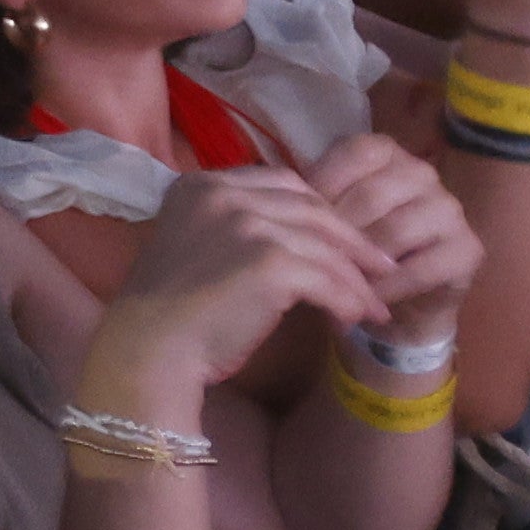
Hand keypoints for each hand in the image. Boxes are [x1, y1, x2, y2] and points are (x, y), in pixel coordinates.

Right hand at [88, 166, 388, 400]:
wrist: (149, 346)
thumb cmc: (168, 310)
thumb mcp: (194, 247)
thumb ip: (232, 230)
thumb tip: (295, 241)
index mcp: (202, 185)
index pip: (281, 183)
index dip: (319, 211)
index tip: (341, 238)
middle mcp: (225, 195)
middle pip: (312, 207)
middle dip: (351, 239)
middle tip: (380, 265)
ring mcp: (248, 225)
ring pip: (325, 246)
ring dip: (356, 278)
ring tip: (374, 303)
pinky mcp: (269, 262)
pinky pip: (327, 280)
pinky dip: (348, 301)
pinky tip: (355, 318)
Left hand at [291, 130, 485, 334]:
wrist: (396, 299)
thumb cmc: (352, 248)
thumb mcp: (324, 218)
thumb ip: (311, 201)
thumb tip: (287, 206)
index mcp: (385, 152)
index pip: (353, 153)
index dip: (321, 187)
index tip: (298, 221)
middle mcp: (422, 172)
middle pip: (371, 194)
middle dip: (338, 232)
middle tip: (314, 261)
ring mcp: (450, 208)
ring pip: (396, 229)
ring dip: (362, 262)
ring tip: (337, 284)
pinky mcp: (468, 249)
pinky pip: (422, 268)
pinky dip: (389, 288)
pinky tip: (367, 300)